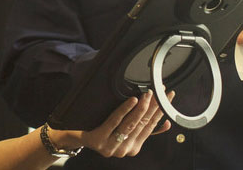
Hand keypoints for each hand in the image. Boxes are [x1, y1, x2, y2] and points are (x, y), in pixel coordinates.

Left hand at [49, 90, 172, 157]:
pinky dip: (124, 109)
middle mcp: (124, 150)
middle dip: (154, 107)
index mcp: (133, 148)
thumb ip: (142, 128)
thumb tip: (165, 123)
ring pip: (131, 124)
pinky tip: (132, 100)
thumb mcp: (123, 130)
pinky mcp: (99, 140)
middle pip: (142, 125)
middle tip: (160, 92)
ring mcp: (111, 146)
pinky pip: (114, 121)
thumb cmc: (100, 129)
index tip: (168, 98)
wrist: (75, 136)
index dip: (160, 112)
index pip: (150, 128)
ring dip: (142, 107)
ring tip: (148, 94)